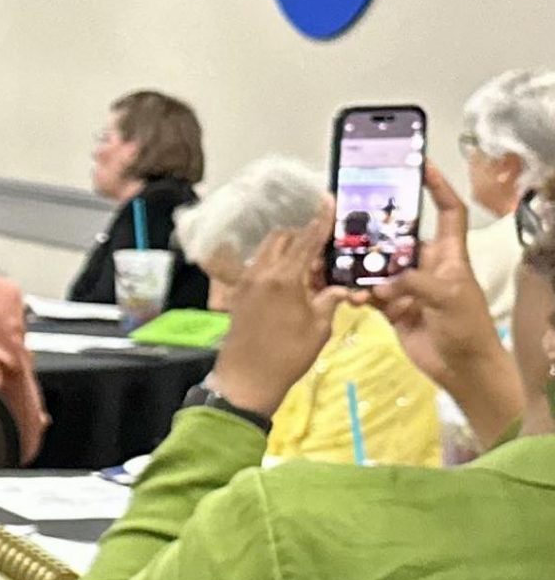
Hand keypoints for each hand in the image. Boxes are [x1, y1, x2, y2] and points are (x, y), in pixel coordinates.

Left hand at [208, 216, 345, 413]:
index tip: (328, 199)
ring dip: (287, 250)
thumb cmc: (288, 356)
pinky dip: (275, 264)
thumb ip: (330, 300)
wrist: (246, 379)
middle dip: (303, 237)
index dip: (320, 220)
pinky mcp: (238, 294)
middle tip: (323, 252)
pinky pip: (258, 267)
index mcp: (284, 278)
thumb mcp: (319, 327)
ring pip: (267, 251)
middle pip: (283, 239)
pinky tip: (291, 281)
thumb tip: (341, 286)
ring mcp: (246, 283)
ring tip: (309, 268)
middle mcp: (261, 273)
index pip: (306, 240)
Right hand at [370, 161, 525, 436]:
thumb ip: (414, 283)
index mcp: (449, 254)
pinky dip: (357, 293)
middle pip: (399, 236)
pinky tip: (349, 296)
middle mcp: (427, 264)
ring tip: (340, 262)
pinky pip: (368, 292)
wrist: (461, 366)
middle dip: (378, 228)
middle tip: (351, 217)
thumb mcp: (447, 298)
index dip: (438, 187)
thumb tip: (381, 282)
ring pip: (378, 265)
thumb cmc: (466, 327)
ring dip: (361, 267)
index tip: (420, 166)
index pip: (448, 211)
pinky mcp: (393, 306)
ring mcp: (408, 285)